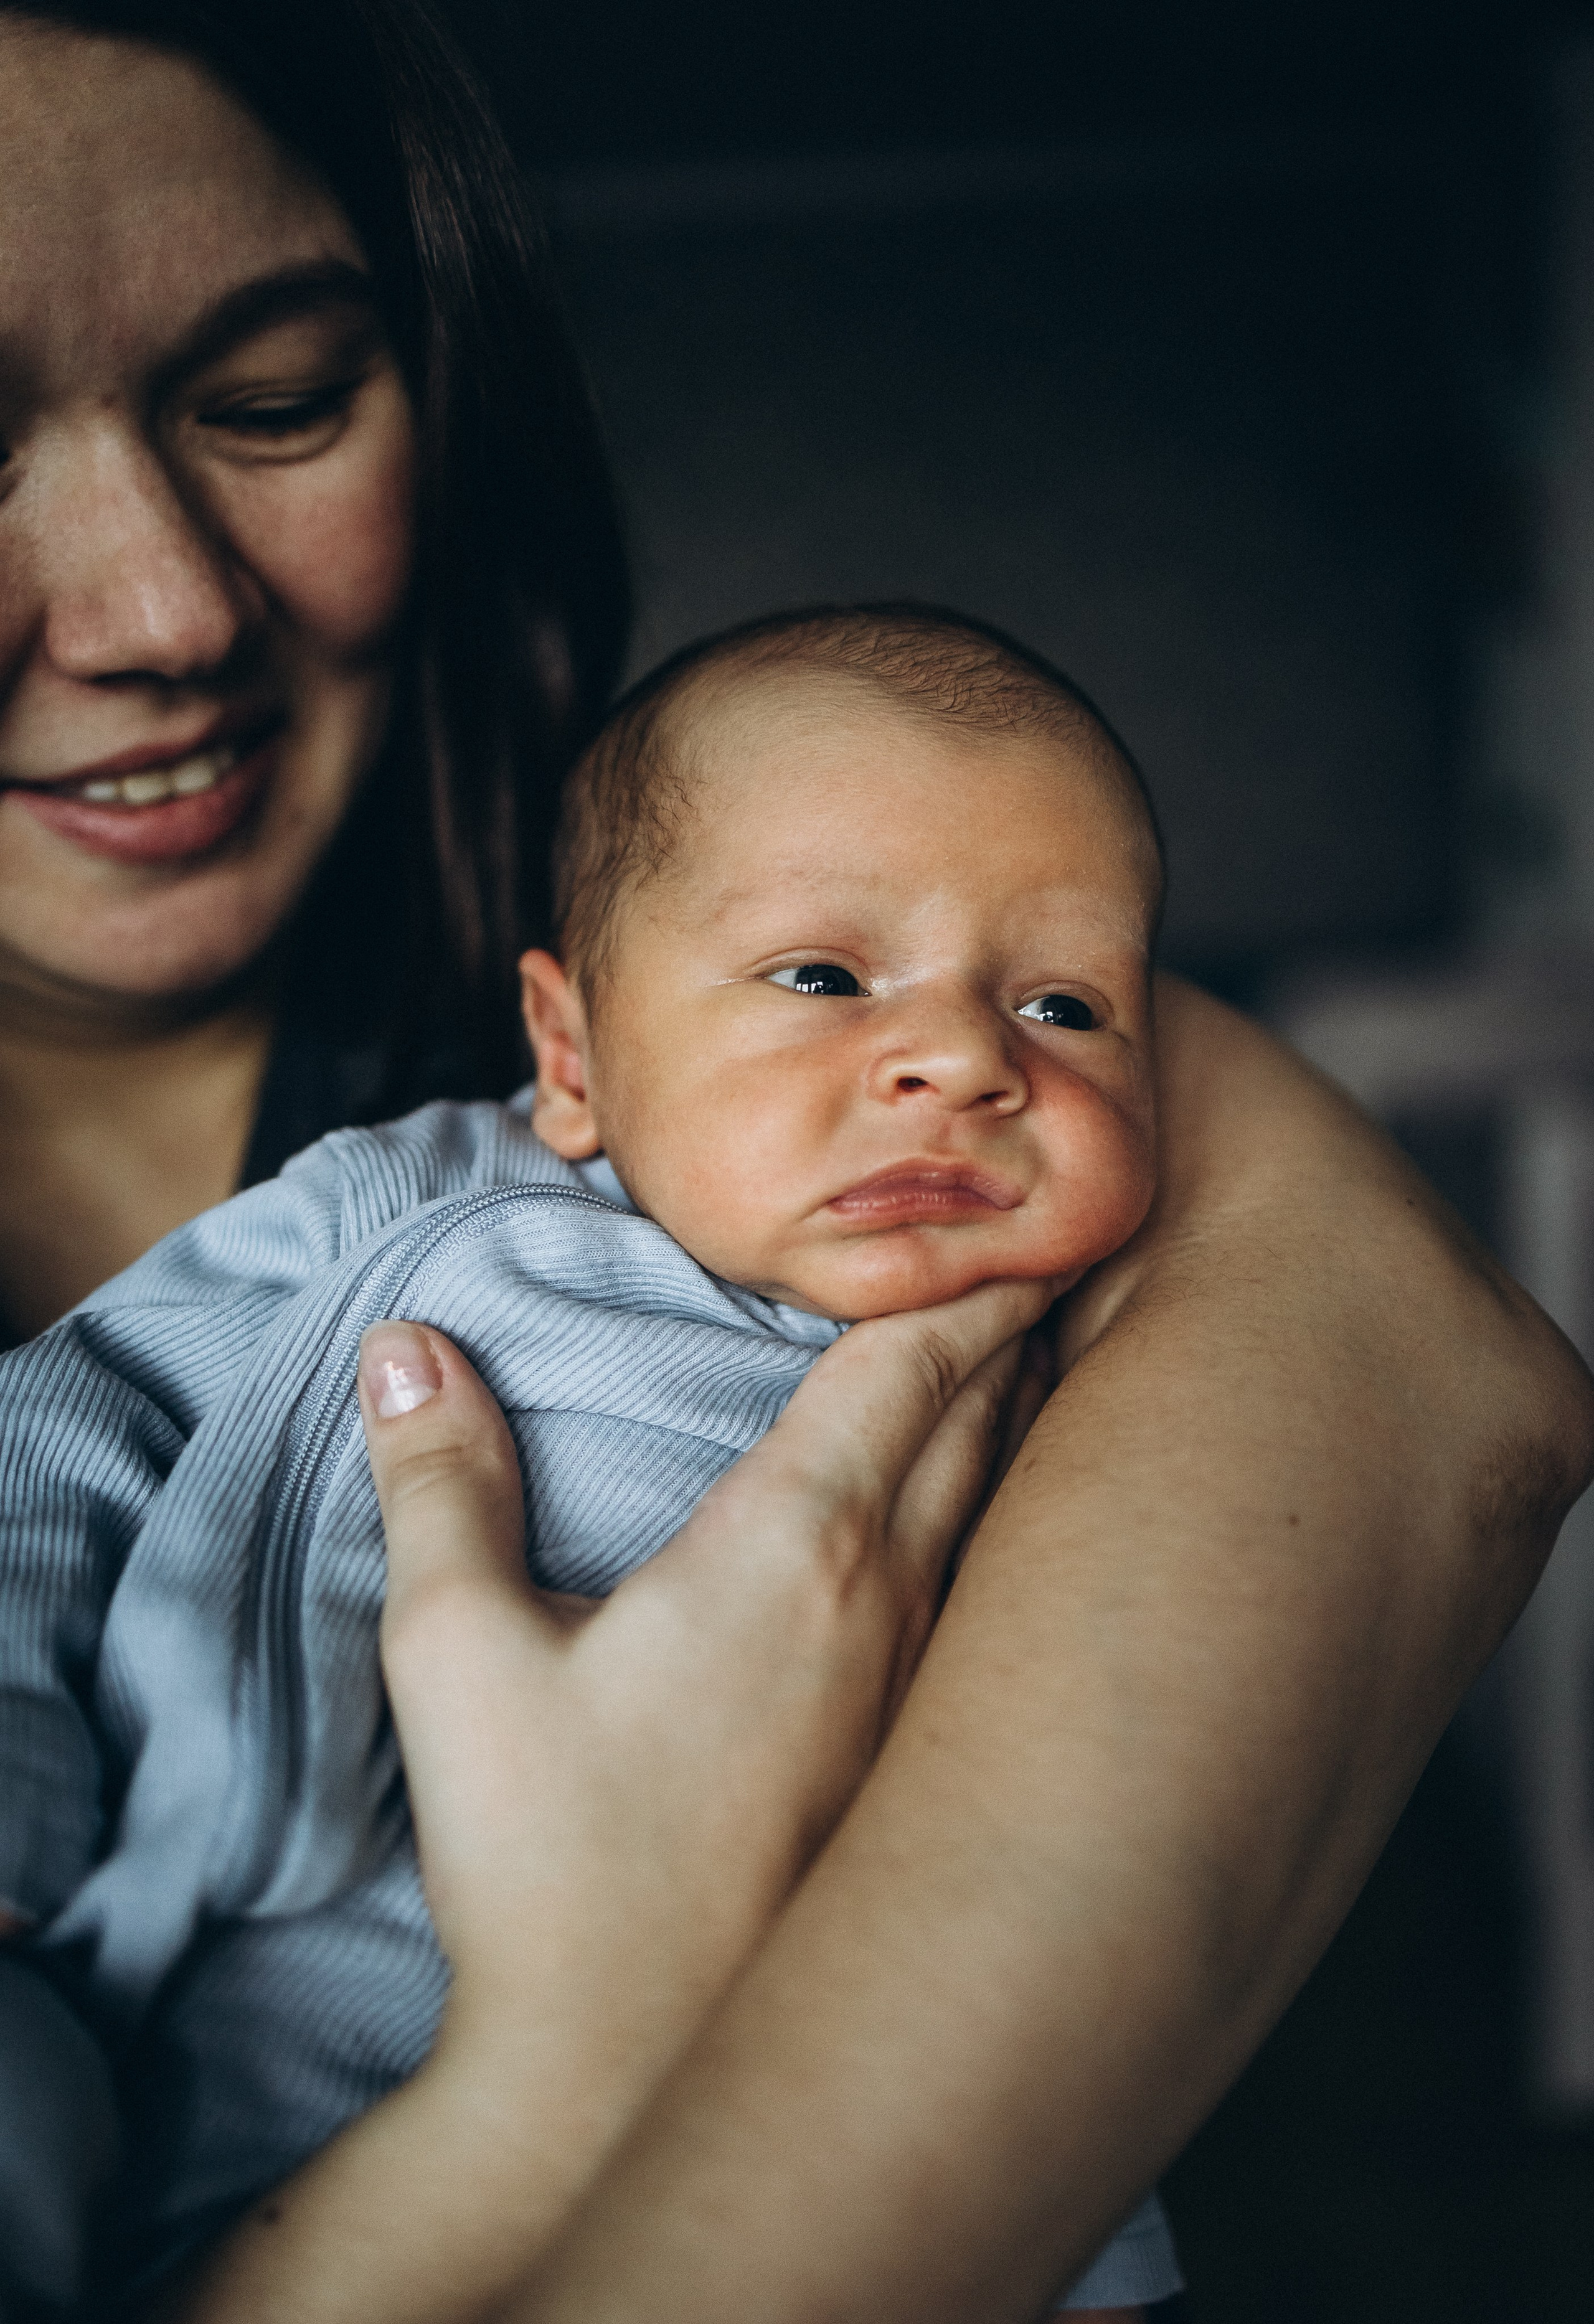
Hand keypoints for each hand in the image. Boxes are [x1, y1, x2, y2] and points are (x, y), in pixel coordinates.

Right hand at [358, 1276, 1057, 2134]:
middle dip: (1018, 1323)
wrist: (630, 2067)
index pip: (911, 1369)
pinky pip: (991, 1588)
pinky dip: (1008, 1512)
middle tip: (1053, 1244)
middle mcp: (892, 1602)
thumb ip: (441, 1486)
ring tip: (1041, 1355)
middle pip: (986, 1419)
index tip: (1021, 1212)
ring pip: (1005, 1506)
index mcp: (794, 1549)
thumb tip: (407, 1347)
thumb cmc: (550, 1861)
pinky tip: (994, 1528)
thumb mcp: (460, 1657)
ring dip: (1023, 1417)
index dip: (967, 1281)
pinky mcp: (920, 1759)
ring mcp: (925, 1688)